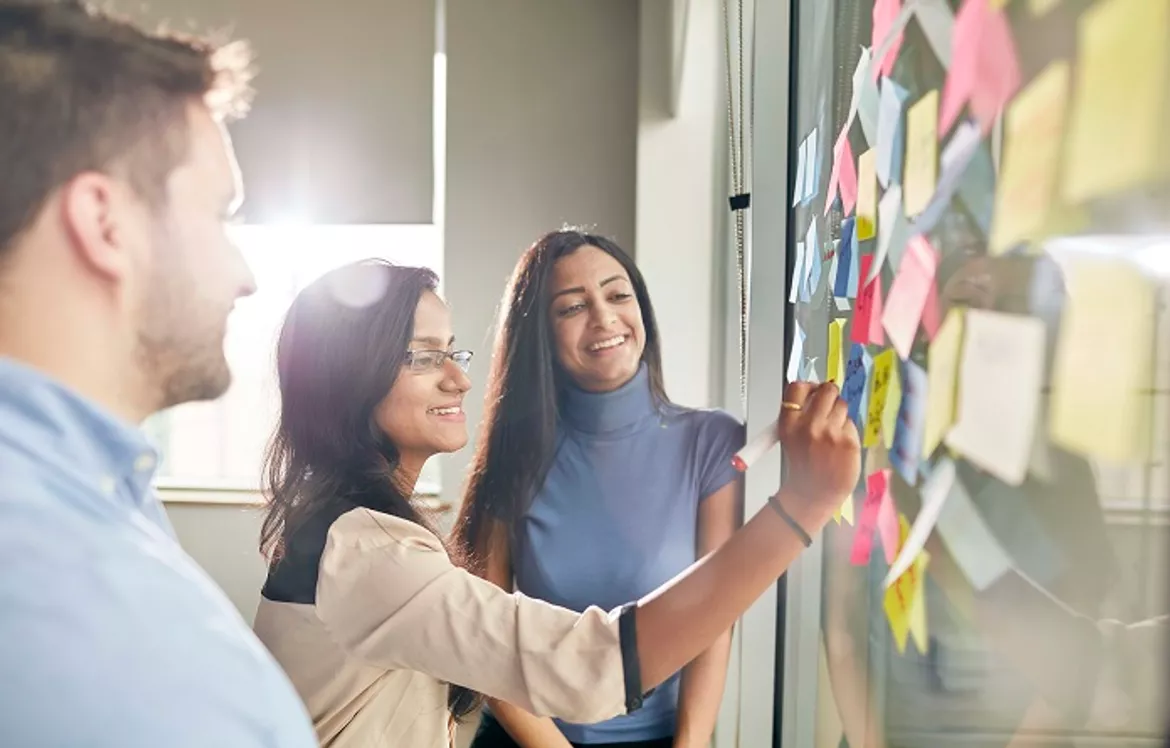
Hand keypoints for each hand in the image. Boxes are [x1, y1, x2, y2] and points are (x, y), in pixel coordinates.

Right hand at [776, 381, 860, 514]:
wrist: (814, 493)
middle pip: (826, 390)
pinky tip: (840, 445)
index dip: (809, 386)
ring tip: (832, 433)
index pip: (798, 387)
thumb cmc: (804, 466)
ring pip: (842, 405)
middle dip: (830, 394)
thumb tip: (817, 390)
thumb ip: (800, 413)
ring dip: (839, 415)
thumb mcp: (790, 436)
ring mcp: (829, 433)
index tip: (814, 390)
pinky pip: (851, 423)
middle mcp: (808, 425)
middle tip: (829, 405)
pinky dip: (847, 431)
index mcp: (789, 423)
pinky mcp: (847, 441)